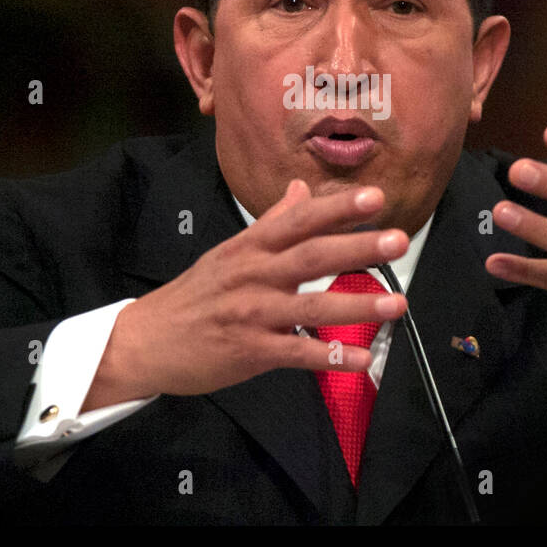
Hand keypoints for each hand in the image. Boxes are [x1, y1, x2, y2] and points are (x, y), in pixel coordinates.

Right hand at [82, 180, 408, 406]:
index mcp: (250, 247)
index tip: (375, 196)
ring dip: (356, 305)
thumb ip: (271, 222)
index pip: (299, 220)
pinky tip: (362, 358)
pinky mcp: (249, 352)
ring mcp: (251, 314)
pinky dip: (330, 357)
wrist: (147, 341)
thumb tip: (302, 188)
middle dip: (357, 247)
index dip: (337, 207)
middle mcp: (253, 275)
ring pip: (310, 308)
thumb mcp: (230, 252)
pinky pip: (296, 354)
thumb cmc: (196, 295)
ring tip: (397, 303)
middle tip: (399, 240)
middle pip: (311, 257)